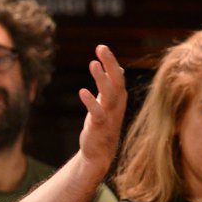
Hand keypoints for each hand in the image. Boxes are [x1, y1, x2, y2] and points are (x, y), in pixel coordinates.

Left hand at [77, 44, 125, 176]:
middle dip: (110, 64)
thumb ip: (112, 86)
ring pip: (109, 95)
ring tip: (93, 63)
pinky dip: (91, 102)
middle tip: (101, 47)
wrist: (98, 154)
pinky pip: (97, 113)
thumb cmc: (103, 125)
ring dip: (102, 79)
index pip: (117, 76)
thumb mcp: (108, 103)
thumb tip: (118, 68)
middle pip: (117, 81)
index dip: (111, 62)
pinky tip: (82, 91)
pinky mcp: (99, 127)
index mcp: (119, 98)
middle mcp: (117, 105)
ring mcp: (110, 116)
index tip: (102, 47)